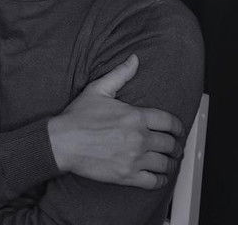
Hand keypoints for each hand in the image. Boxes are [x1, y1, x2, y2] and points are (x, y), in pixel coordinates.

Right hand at [47, 54, 183, 188]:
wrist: (63, 142)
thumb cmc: (78, 117)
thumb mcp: (98, 89)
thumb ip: (120, 74)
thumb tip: (134, 59)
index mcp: (134, 116)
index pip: (168, 122)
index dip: (178, 127)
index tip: (178, 130)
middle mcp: (138, 137)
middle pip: (170, 143)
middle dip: (176, 145)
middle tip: (175, 147)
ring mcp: (134, 158)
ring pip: (165, 163)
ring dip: (170, 162)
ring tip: (169, 161)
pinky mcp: (127, 176)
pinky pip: (154, 181)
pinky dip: (160, 180)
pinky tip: (159, 176)